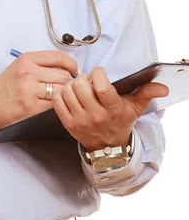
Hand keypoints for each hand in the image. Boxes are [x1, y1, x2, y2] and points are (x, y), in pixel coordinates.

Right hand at [0, 51, 78, 131]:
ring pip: (62, 89)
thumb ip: (38, 64)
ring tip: (64, 96)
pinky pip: (55, 104)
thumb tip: (63, 67)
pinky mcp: (32, 107)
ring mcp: (30, 90)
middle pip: (63, 74)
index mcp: (26, 60)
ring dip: (66, 93)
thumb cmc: (5, 88)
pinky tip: (57, 105)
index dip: (71, 64)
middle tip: (69, 86)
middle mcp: (29, 73)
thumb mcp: (18, 67)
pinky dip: (59, 104)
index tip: (74, 70)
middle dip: (69, 81)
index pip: (58, 57)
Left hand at [52, 66, 168, 151]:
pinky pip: (57, 101)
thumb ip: (147, 93)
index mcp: (112, 109)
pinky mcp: (68, 124)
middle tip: (88, 80)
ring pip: (68, 91)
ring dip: (72, 84)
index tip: (99, 72)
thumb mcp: (136, 108)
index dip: (97, 73)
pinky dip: (60, 93)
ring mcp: (80, 121)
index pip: (101, 86)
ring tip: (79, 87)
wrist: (109, 147)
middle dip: (83, 77)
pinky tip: (69, 94)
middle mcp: (95, 116)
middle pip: (81, 86)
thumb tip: (162, 87)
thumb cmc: (121, 122)